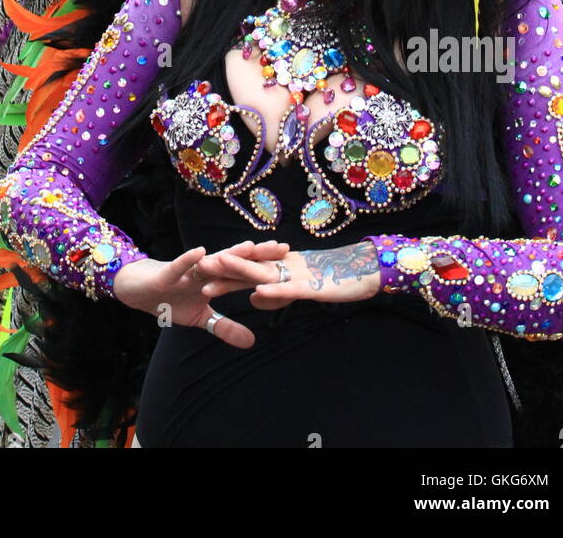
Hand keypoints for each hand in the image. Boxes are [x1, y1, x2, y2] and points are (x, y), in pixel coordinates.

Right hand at [114, 240, 289, 348]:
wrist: (136, 290)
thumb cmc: (169, 298)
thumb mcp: (199, 318)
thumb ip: (225, 327)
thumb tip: (252, 342)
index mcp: (215, 279)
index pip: (245, 273)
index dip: (267, 269)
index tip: (292, 264)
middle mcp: (205, 270)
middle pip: (235, 262)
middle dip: (258, 255)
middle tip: (283, 248)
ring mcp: (187, 270)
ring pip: (211, 262)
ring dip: (229, 254)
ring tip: (250, 247)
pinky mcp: (168, 273)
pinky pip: (180, 266)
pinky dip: (189, 260)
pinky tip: (200, 252)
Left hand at [199, 239, 380, 308]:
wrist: (367, 272)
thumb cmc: (335, 281)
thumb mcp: (301, 291)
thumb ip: (277, 295)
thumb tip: (253, 300)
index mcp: (282, 267)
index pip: (248, 269)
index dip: (224, 269)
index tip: (199, 269)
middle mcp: (286, 266)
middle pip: (248, 265)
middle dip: (222, 265)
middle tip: (195, 263)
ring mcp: (298, 274)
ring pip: (264, 271)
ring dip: (239, 269)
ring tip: (217, 265)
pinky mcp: (312, 285)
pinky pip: (290, 288)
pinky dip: (273, 291)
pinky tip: (257, 293)